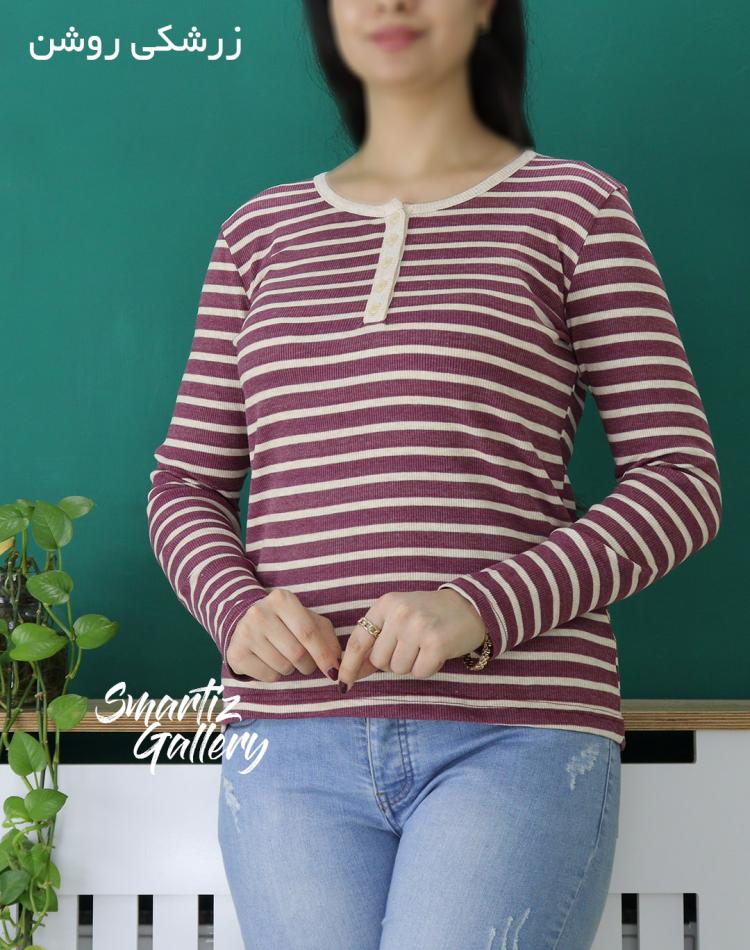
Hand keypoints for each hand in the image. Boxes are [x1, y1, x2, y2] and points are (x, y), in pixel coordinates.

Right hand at [225, 588, 341, 681]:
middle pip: (297, 653)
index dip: (323, 655)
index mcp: (281, 599)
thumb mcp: (308, 620)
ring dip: (291, 669)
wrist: (246, 622)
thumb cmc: (285, 622)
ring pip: (283, 667)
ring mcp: (245, 632)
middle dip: (308, 664)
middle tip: (306, 663)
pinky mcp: (235, 653)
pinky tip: (269, 661)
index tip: (333, 672)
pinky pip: (268, 676)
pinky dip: (275, 675)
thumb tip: (337, 663)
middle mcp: (260, 613)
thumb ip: (327, 637)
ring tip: (284, 656)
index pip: (308, 632)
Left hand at [336, 589, 486, 692]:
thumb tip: (350, 673)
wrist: (470, 606)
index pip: (358, 640)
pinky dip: (427, 668)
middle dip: (392, 662)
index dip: (349, 665)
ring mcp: (418, 627)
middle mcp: (400, 613)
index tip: (342, 683)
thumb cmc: (428, 614)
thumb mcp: (398, 618)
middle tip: (410, 648)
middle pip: (379, 661)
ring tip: (424, 647)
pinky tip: (436, 652)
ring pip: (398, 669)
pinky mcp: (436, 643)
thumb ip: (375, 641)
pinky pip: (419, 672)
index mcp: (385, 604)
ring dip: (410, 665)